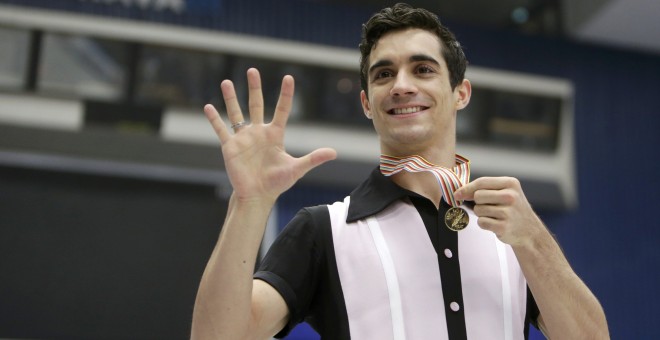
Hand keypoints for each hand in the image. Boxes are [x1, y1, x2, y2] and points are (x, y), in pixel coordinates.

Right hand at [205, 68, 336, 202]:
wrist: (257, 195)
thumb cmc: (277, 183)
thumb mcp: (296, 169)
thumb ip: (313, 158)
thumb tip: (334, 153)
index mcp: (275, 134)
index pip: (281, 110)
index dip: (285, 94)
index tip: (288, 77)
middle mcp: (258, 132)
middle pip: (256, 104)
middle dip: (255, 87)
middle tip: (253, 70)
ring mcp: (243, 138)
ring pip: (236, 113)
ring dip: (231, 98)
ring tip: (227, 81)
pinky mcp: (230, 147)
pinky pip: (221, 130)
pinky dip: (215, 119)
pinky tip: (208, 107)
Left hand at [454, 177, 545, 246]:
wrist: (530, 231)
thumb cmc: (513, 209)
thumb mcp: (505, 192)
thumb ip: (485, 189)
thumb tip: (459, 193)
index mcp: (511, 184)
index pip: (482, 182)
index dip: (467, 188)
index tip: (457, 194)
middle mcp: (511, 196)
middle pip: (478, 196)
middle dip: (478, 203)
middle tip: (490, 207)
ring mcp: (508, 212)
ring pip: (478, 210)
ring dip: (482, 214)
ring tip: (495, 216)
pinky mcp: (504, 227)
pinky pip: (481, 222)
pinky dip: (484, 224)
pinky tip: (495, 224)